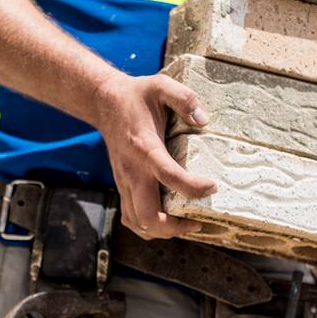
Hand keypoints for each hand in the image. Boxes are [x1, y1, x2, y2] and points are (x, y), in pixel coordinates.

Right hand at [94, 72, 216, 238]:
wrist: (105, 103)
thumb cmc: (137, 96)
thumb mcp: (161, 85)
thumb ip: (184, 98)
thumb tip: (204, 120)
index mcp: (145, 147)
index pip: (168, 175)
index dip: (192, 188)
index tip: (212, 187)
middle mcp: (132, 171)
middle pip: (148, 215)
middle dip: (174, 227)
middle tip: (197, 222)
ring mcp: (125, 182)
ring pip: (137, 222)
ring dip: (162, 232)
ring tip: (185, 225)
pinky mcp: (122, 186)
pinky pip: (131, 217)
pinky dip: (148, 227)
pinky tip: (166, 221)